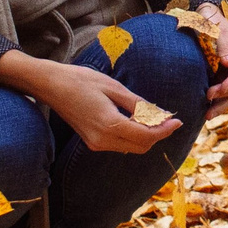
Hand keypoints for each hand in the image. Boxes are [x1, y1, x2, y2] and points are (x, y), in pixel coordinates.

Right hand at [0, 51, 178, 153]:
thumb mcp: (113, 87)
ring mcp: (95, 144)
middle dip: (157, 134)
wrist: (50, 85)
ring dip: (145, 135)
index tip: (177, 120)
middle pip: (141, 146)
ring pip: (131, 147)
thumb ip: (137, 104)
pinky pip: (120, 144)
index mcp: (109, 125)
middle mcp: (102, 140)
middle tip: (167, 118)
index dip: (165, 130)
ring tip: (152, 116)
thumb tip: (160, 114)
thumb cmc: (80, 80)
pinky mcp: (92, 142)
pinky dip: (132, 135)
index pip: (146, 135)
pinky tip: (135, 120)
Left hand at [206, 13, 227, 108]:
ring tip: (208, 115)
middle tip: (207, 99)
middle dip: (225, 94)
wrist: (206, 19)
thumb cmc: (212, 21)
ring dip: (222, 103)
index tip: (218, 90)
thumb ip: (223, 46)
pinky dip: (219, 101)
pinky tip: (209, 111)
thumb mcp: (217, 29)